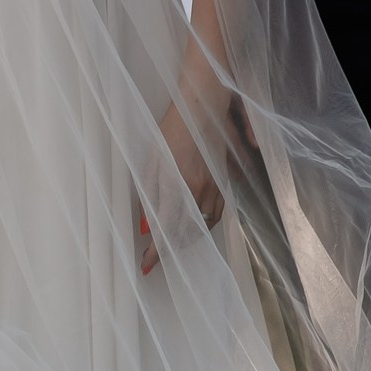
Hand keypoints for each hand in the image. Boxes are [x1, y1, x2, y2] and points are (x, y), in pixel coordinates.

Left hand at [139, 97, 224, 275]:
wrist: (201, 106)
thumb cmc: (171, 129)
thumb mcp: (152, 161)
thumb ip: (150, 195)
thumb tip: (146, 224)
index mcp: (177, 185)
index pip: (165, 229)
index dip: (156, 250)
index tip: (146, 264)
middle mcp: (199, 190)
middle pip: (186, 232)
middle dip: (171, 247)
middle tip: (156, 255)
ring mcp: (214, 186)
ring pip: (204, 225)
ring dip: (188, 239)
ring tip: (174, 244)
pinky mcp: (223, 180)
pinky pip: (216, 212)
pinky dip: (204, 224)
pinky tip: (195, 226)